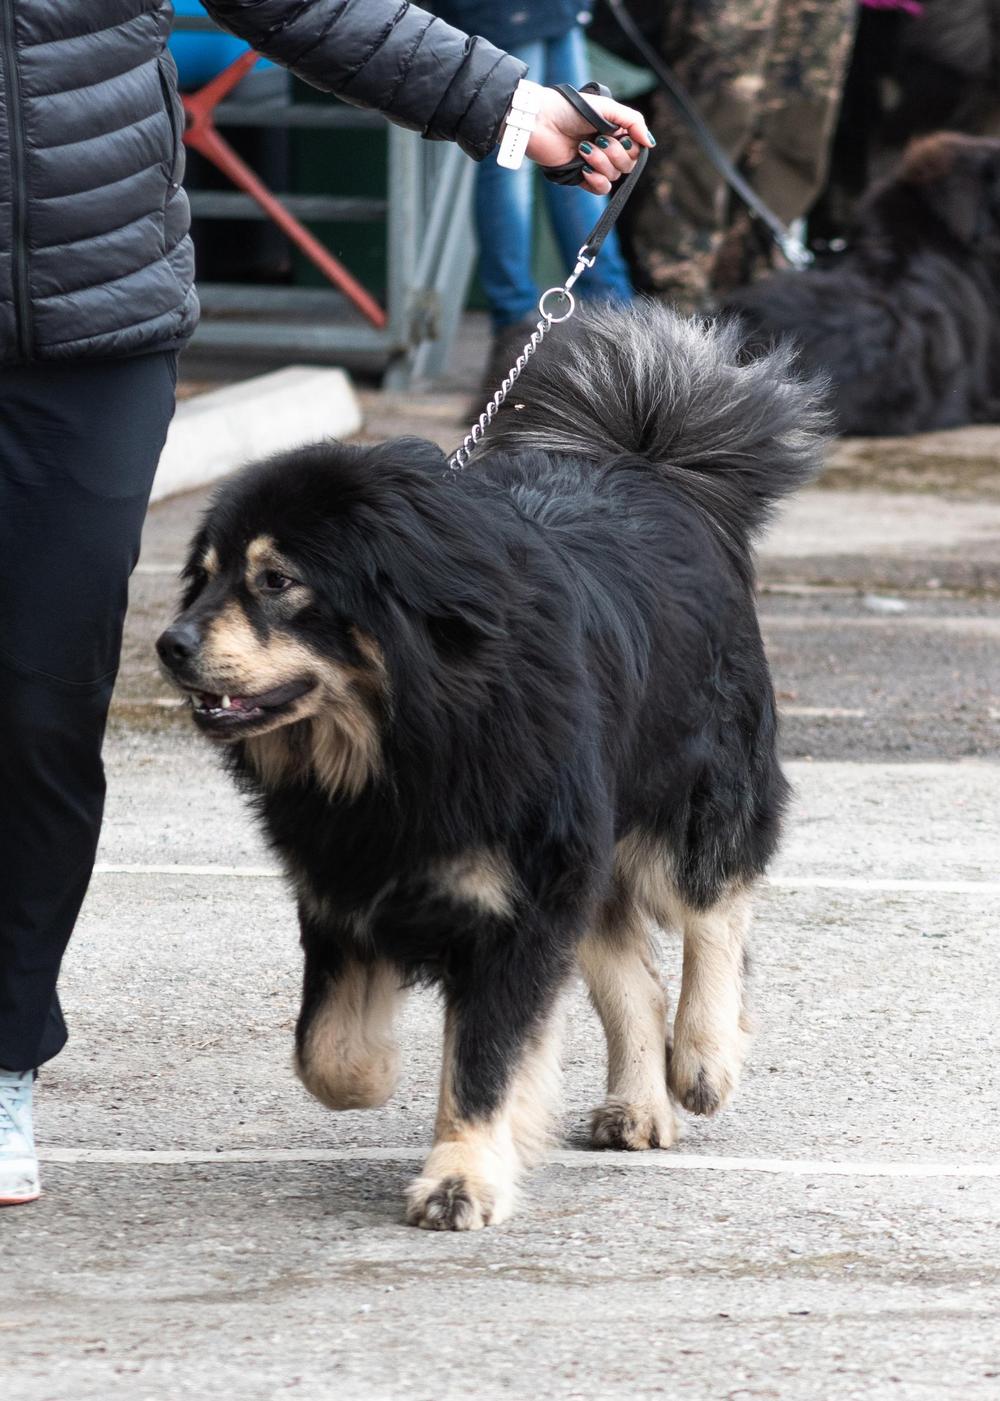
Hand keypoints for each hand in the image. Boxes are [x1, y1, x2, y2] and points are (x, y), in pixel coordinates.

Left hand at [525, 89, 654, 194]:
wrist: (541, 123)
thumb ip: (633, 122)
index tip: (620, 137)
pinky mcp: (580, 177)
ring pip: (614, 176)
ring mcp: (593, 163)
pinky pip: (601, 189)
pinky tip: (584, 169)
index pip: (636, 148)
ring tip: (583, 148)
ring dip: (601, 163)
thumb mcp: (607, 108)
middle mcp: (606, 147)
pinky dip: (596, 181)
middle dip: (615, 154)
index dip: (632, 146)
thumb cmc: (569, 109)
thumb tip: (650, 143)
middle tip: (598, 140)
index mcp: (614, 130)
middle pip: (627, 165)